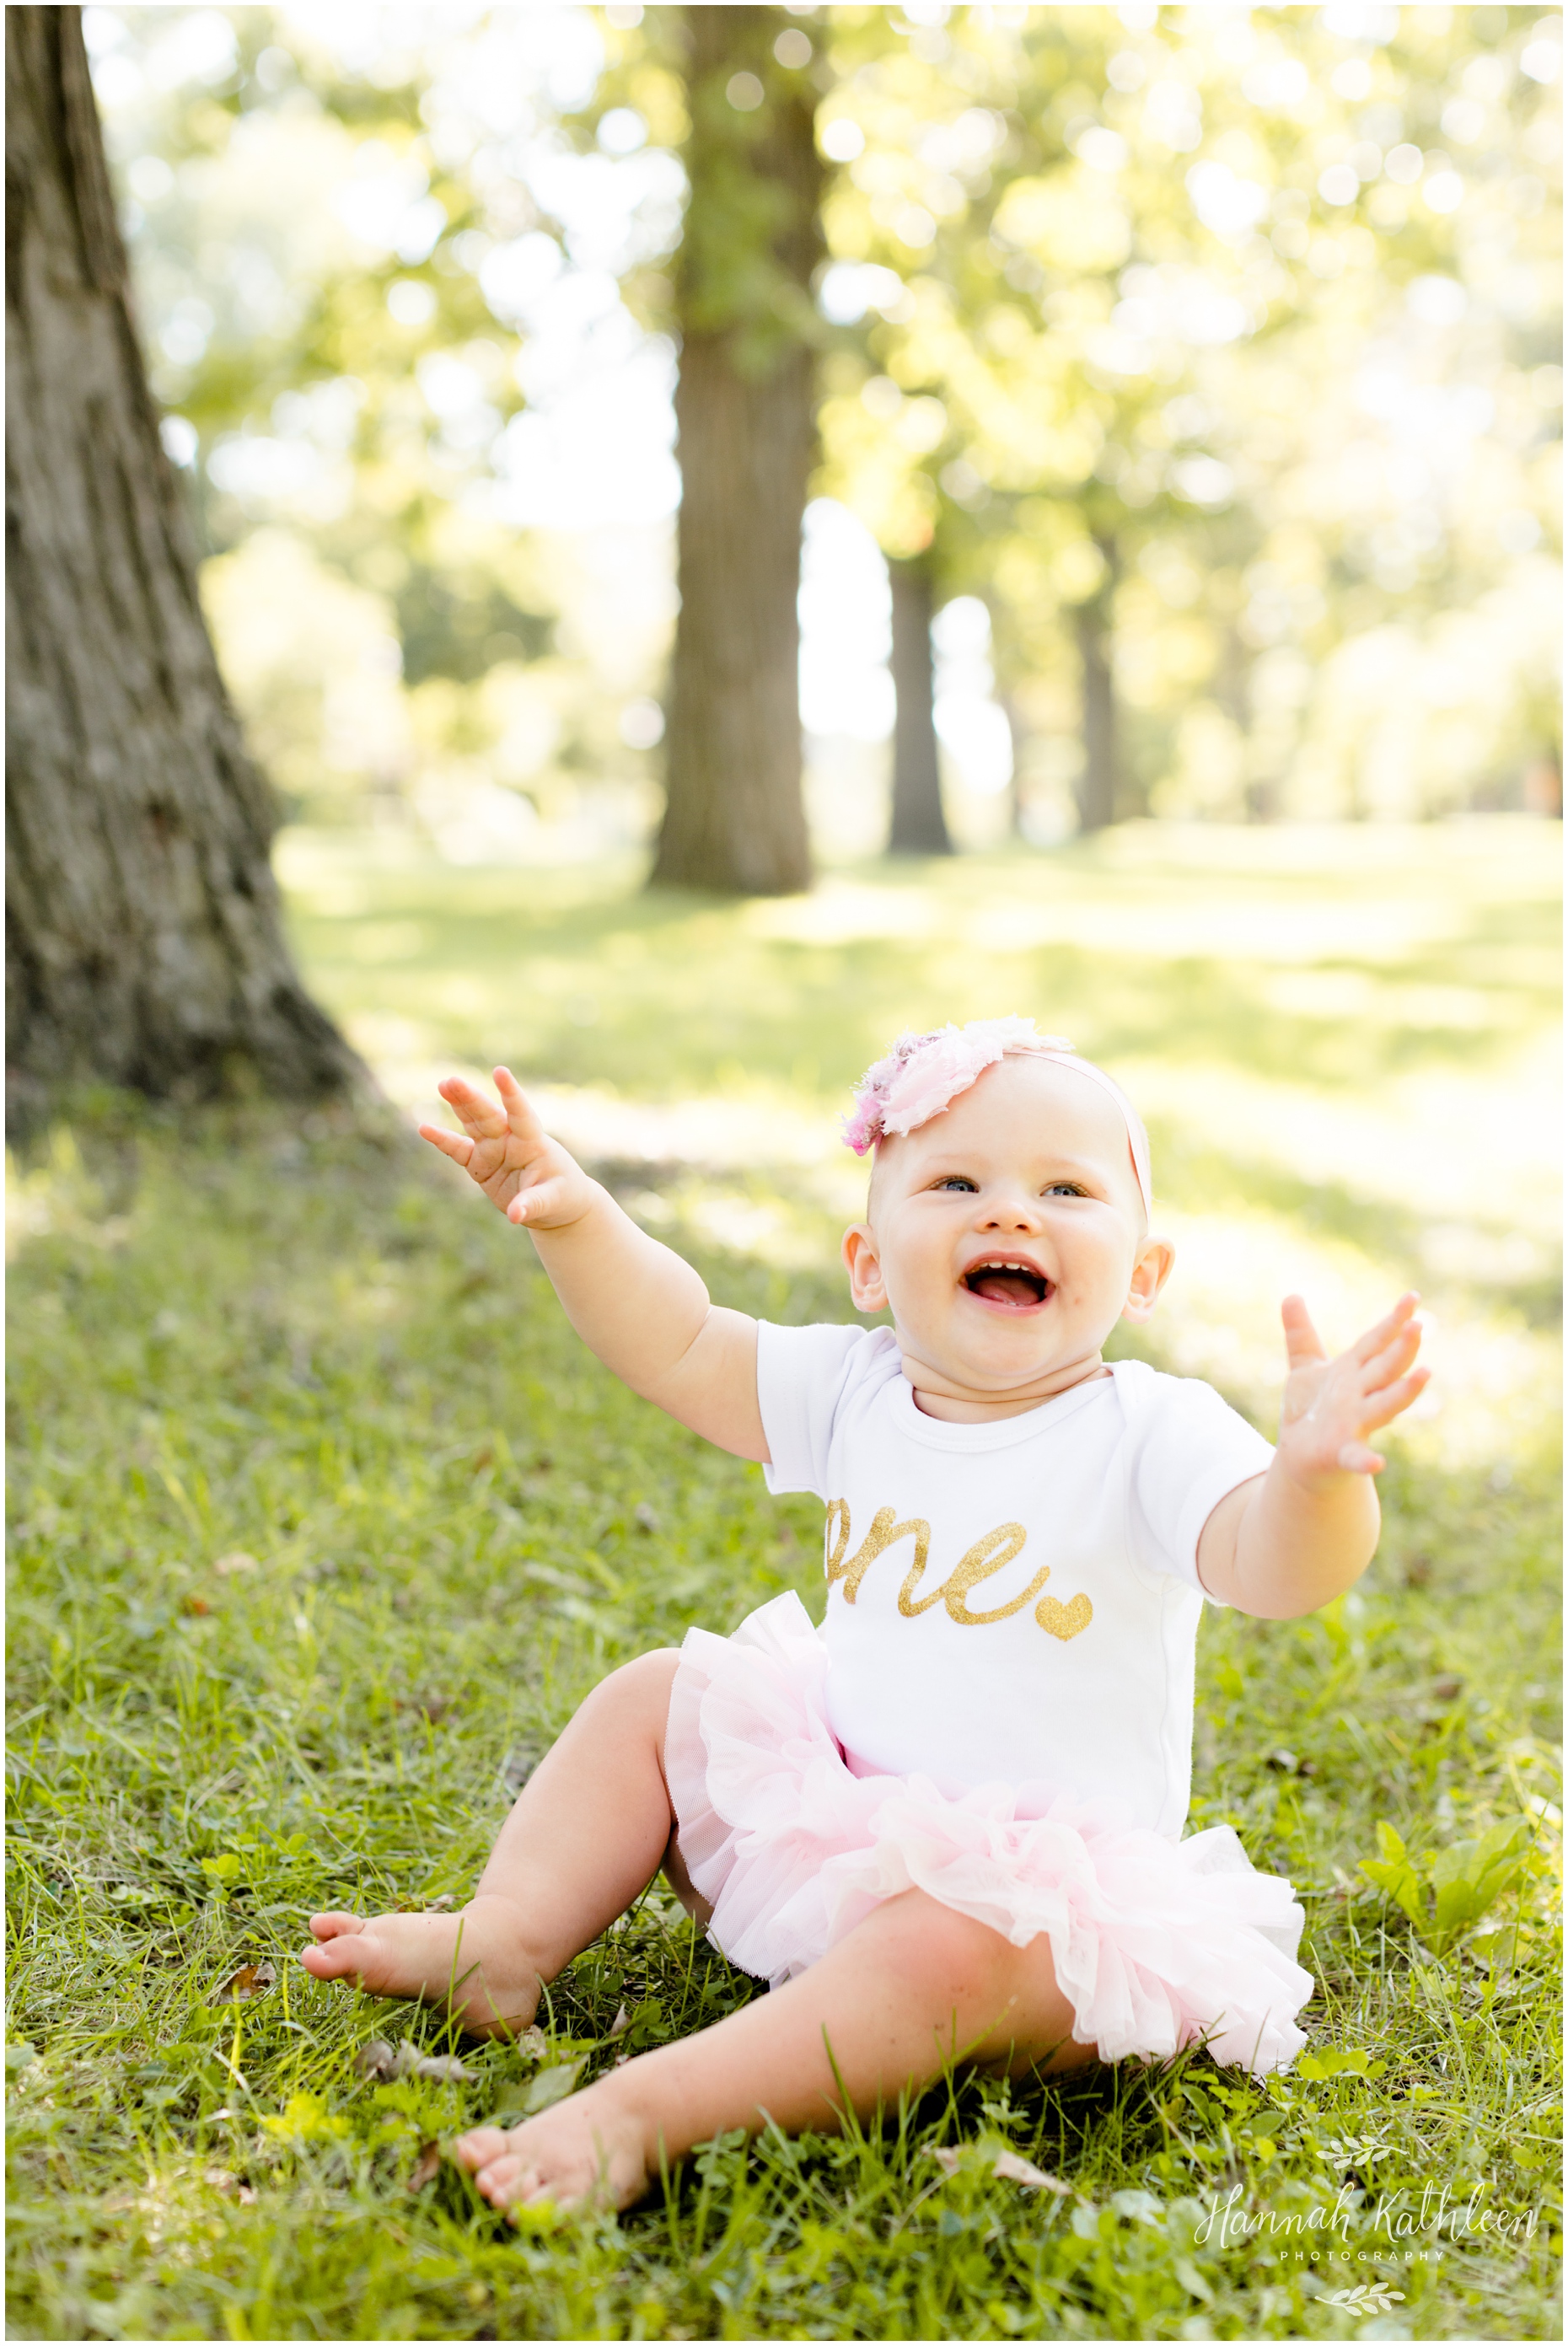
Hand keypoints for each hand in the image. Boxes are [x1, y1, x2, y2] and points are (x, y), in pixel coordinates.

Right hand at [418, 1067, 597, 1230]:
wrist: (556, 1206)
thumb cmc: (563, 1197)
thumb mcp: (553, 1201)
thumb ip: (533, 1204)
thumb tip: (515, 1215)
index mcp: (532, 1142)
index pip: (521, 1114)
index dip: (511, 1094)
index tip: (500, 1072)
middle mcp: (511, 1140)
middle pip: (489, 1116)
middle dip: (471, 1099)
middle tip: (452, 1081)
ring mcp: (494, 1150)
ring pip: (473, 1124)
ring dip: (459, 1105)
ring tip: (444, 1085)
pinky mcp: (480, 1165)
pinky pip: (458, 1150)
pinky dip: (442, 1140)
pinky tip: (424, 1128)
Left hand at [1276, 1291, 1429, 1480]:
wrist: (1301, 1457)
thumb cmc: (1311, 1410)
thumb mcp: (1304, 1367)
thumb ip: (1300, 1333)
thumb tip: (1291, 1295)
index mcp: (1353, 1372)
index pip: (1377, 1342)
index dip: (1393, 1320)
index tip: (1412, 1297)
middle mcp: (1361, 1395)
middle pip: (1386, 1368)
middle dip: (1402, 1349)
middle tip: (1418, 1326)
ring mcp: (1356, 1423)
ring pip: (1385, 1405)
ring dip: (1404, 1391)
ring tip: (1425, 1373)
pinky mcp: (1342, 1452)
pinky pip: (1357, 1457)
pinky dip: (1366, 1460)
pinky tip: (1377, 1463)